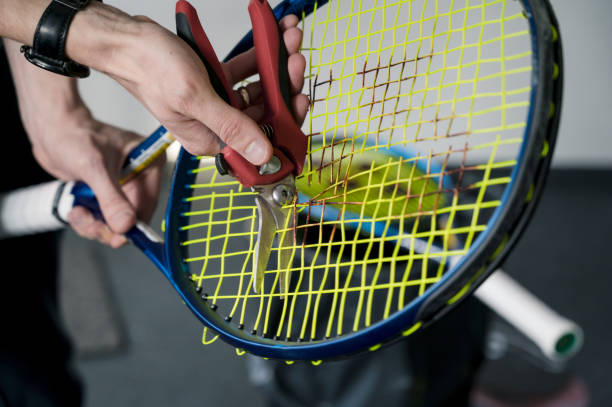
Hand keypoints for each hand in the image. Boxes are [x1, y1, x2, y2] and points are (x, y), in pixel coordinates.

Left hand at [30, 108, 163, 247]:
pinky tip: (78, 209)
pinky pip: (103, 218)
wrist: (50, 129)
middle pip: (133, 217)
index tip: (118, 235)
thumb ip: (112, 198)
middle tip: (92, 225)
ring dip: (95, 225)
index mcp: (149, 162)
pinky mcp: (106, 193)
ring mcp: (123, 186)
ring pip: (116, 222)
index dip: (134, 223)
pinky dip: (88, 220)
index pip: (150, 202)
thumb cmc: (74, 134)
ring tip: (80, 213)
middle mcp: (139, 175)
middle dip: (109, 226)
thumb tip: (125, 224)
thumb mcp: (95, 168)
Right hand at [67, 4, 308, 163]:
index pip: (258, 142)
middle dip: (284, 85)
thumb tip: (262, 155)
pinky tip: (271, 40)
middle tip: (295, 60)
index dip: (284, 122)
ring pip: (258, 91)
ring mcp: (217, 104)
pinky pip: (245, 74)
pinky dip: (259, 58)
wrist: (126, 38)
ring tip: (288, 40)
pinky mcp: (215, 84)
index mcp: (210, 140)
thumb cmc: (149, 67)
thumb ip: (231, 127)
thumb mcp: (195, 97)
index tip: (300, 98)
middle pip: (264, 113)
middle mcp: (215, 126)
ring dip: (276, 66)